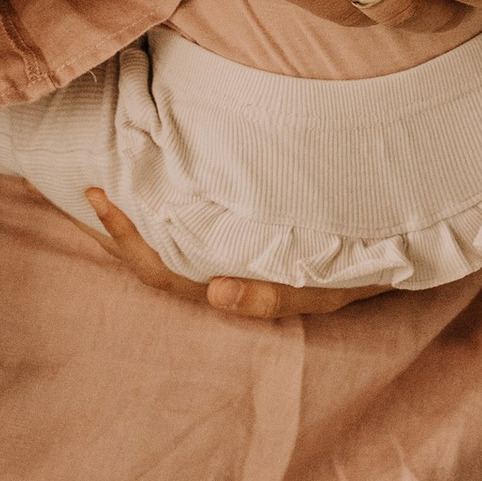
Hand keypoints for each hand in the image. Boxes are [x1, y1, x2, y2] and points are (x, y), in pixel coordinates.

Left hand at [85, 190, 382, 323]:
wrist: (396, 247)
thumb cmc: (358, 266)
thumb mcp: (325, 288)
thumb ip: (272, 296)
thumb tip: (215, 296)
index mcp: (233, 290)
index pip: (163, 273)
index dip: (126, 241)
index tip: (100, 198)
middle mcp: (222, 279)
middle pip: (153, 264)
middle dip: (115, 231)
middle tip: (85, 186)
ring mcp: (229, 262)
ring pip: (166, 250)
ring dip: (133, 225)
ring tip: (104, 184)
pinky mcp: (241, 241)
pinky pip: (188, 232)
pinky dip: (161, 214)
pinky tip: (148, 188)